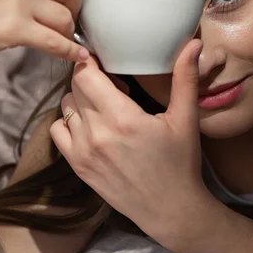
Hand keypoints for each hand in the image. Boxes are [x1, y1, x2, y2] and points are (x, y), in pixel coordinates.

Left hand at [49, 40, 210, 242]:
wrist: (170, 210)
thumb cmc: (180, 164)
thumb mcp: (185, 119)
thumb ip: (185, 78)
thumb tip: (193, 43)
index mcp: (122, 119)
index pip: (85, 75)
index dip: (91, 62)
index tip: (104, 61)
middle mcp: (97, 134)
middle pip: (75, 88)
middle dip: (91, 80)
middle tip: (115, 87)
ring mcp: (83, 152)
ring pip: (66, 107)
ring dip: (81, 100)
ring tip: (106, 107)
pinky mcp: (78, 166)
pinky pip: (58, 130)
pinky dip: (70, 122)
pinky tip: (92, 126)